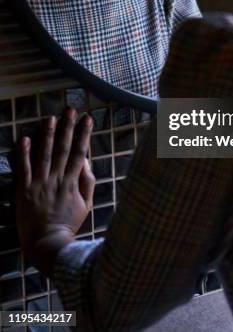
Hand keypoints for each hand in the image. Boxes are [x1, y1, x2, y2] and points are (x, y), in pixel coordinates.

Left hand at [16, 108, 94, 276]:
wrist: (47, 243)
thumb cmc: (68, 225)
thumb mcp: (86, 205)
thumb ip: (87, 183)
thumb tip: (86, 162)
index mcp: (72, 183)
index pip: (80, 153)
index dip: (84, 134)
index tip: (88, 118)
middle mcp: (57, 180)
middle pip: (63, 149)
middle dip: (68, 127)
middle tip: (70, 110)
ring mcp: (40, 184)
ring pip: (45, 154)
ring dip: (48, 134)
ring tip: (51, 118)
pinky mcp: (24, 191)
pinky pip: (24, 169)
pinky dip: (24, 153)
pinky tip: (25, 138)